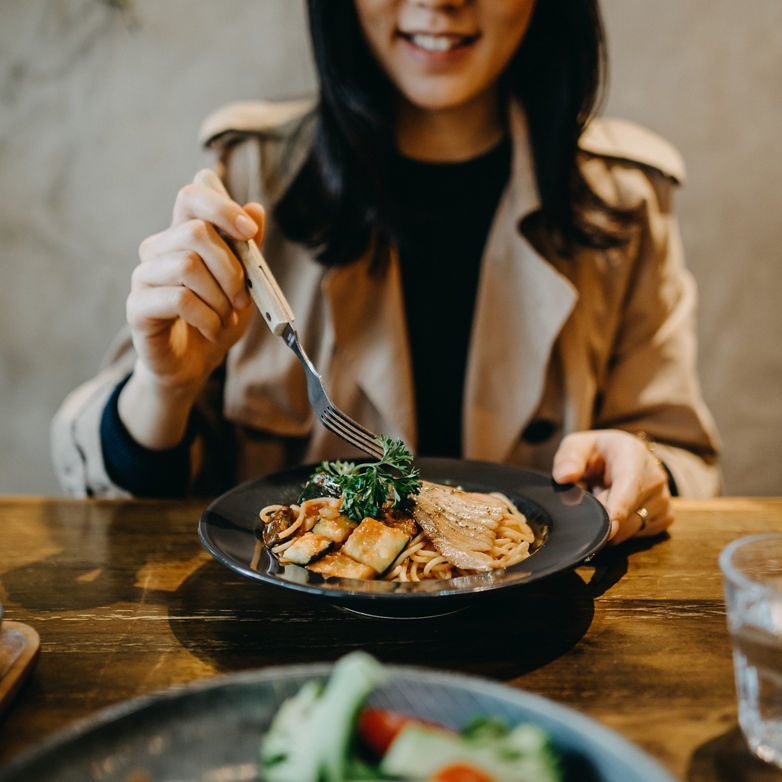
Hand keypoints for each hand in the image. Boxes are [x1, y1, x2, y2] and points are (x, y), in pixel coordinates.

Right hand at [120, 183, 264, 447]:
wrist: (193, 365)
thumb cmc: (216, 320)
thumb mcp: (243, 286)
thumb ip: (249, 250)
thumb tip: (257, 207)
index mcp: (182, 238)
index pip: (191, 198)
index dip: (222, 207)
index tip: (250, 231)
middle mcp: (158, 251)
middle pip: (195, 232)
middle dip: (231, 267)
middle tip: (242, 298)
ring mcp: (144, 278)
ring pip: (187, 265)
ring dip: (219, 297)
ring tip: (226, 318)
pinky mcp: (137, 307)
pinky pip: (178, 299)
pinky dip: (207, 318)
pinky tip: (212, 330)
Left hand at [552, 429, 673, 543]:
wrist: (625, 458)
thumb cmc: (597, 453)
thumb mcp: (577, 446)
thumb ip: (568, 458)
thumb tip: (564, 477)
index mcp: (633, 453)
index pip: (630, 483)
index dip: (619, 506)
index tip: (610, 527)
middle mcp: (655, 476)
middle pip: (628, 512)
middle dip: (601, 516)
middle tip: (589, 499)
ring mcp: (663, 499)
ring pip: (631, 528)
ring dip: (610, 523)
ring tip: (603, 499)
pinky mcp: (665, 517)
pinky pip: (637, 535)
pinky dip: (621, 530)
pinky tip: (615, 510)